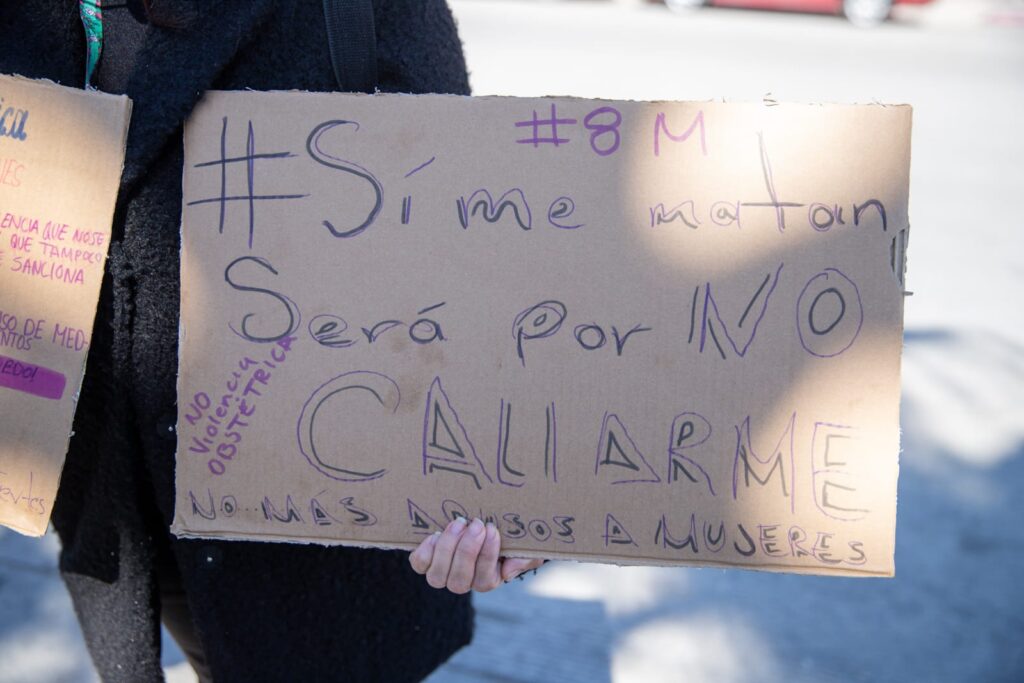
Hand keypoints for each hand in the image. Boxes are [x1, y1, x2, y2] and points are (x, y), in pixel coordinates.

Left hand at [408, 517, 545, 593]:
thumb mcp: (525, 548)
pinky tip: (436, 533)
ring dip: (448, 547)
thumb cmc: (508, 538)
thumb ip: (524, 560)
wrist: (483, 523)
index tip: (492, 529)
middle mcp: (463, 582)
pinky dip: (425, 551)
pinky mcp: (426, 561)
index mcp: (487, 581)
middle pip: (460, 579)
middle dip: (468, 550)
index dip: (487, 555)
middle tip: (477, 523)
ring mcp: (442, 573)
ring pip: (437, 575)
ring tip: (459, 522)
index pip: (484, 579)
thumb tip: (508, 572)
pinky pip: (420, 564)